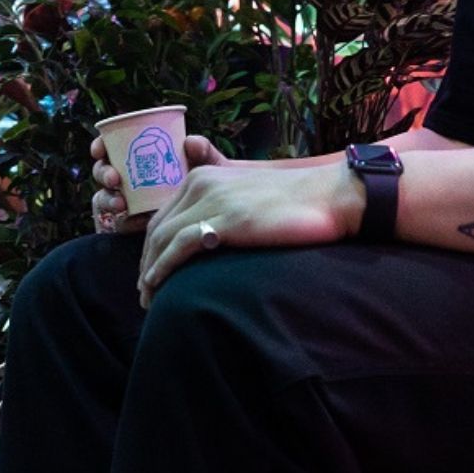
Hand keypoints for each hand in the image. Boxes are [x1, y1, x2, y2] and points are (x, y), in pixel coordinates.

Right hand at [90, 133, 227, 233]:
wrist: (216, 224)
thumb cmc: (212, 190)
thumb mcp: (211, 170)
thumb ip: (204, 153)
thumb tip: (191, 142)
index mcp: (143, 159)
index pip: (113, 148)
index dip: (100, 146)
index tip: (99, 149)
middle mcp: (131, 181)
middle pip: (103, 173)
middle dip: (102, 173)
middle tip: (114, 178)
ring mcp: (129, 205)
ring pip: (104, 198)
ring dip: (107, 199)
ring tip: (121, 203)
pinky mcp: (131, 228)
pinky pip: (115, 224)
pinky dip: (119, 221)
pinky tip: (134, 222)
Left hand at [135, 163, 360, 307]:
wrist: (328, 196)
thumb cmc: (293, 201)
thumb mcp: (247, 194)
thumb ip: (221, 202)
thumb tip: (205, 233)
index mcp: (203, 175)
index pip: (164, 215)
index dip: (151, 247)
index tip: (149, 273)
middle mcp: (201, 182)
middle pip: (158, 228)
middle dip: (146, 262)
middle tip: (144, 293)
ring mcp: (212, 199)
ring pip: (163, 238)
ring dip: (150, 271)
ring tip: (149, 299)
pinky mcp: (226, 219)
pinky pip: (181, 246)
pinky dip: (163, 267)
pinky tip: (158, 286)